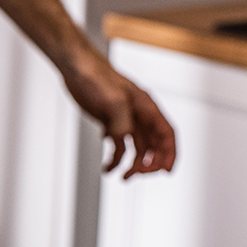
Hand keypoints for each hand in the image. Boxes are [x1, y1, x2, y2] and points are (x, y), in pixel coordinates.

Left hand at [63, 54, 175, 178]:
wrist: (77, 69)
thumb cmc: (97, 77)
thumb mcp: (113, 100)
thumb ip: (121, 122)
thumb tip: (122, 140)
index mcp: (146, 108)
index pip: (166, 134)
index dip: (170, 154)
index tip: (166, 171)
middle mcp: (139, 115)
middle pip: (154, 145)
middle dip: (149, 163)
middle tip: (136, 175)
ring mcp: (125, 120)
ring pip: (137, 148)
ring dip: (133, 164)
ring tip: (122, 177)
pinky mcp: (110, 122)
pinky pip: (119, 145)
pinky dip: (115, 158)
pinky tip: (107, 166)